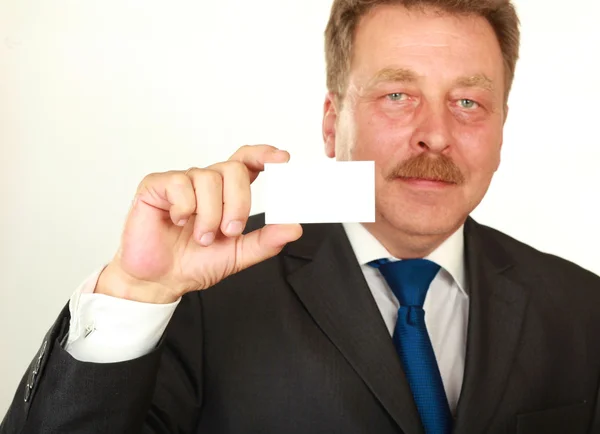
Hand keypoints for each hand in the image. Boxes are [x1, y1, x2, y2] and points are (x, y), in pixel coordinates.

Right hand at [95, 145, 302, 303]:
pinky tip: (177, 222)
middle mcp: (205, 182)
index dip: (265, 154)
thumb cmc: (194, 263)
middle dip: (238, 203)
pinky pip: (180, 184)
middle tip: (229, 231)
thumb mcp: (237, 255)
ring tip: (200, 236)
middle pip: (233, 169)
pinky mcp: (156, 186)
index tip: (283, 159)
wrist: (160, 280)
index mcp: (226, 193)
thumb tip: (293, 227)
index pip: (247, 161)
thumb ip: (266, 241)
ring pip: (208, 178)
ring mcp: (181, 182)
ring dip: (209, 215)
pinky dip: (184, 208)